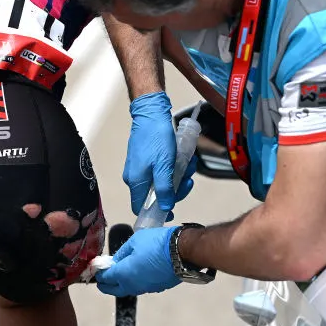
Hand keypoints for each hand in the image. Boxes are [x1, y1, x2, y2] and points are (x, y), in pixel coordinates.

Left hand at [96, 226, 179, 296]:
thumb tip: (115, 260)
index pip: (105, 278)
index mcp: (124, 274)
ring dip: (121, 283)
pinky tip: (137, 273)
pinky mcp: (158, 288)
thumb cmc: (156, 244)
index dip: (99, 273)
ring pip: (128, 289)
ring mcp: (146, 289)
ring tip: (119, 273)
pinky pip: (141, 286)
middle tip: (102, 278)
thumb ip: (122, 253)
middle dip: (106, 284)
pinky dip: (135, 282)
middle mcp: (133, 286)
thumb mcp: (135, 241)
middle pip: (115, 289)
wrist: (182, 252)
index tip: (96, 268)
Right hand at [125, 92, 195, 215]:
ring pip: (162, 181)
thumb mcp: (164, 166)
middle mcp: (136, 177)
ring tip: (189, 164)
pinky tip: (184, 158)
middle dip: (176, 189)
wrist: (152, 113)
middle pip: (156, 195)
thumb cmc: (156, 138)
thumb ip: (164, 189)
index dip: (156, 213)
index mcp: (136, 181)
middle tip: (188, 180)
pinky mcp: (148, 158)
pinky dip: (174, 166)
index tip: (172, 211)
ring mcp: (141, 167)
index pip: (140, 208)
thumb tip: (165, 208)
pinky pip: (162, 169)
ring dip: (178, 175)